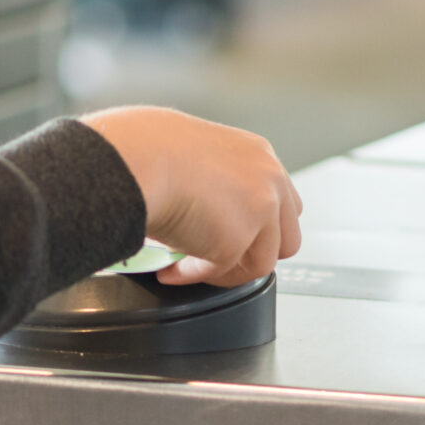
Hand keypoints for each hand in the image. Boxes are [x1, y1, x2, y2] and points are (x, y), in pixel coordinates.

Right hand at [81, 106, 303, 286]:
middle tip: (217, 256)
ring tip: (189, 264)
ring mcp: (260, 210)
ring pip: (263, 261)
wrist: (136, 159)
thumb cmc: (146, 149)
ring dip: (224, 269)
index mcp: (257, 153)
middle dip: (252, 252)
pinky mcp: (238, 240)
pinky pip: (223, 273)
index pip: (278, 199)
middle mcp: (268, 179)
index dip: (254, 224)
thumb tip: (201, 208)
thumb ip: (215, 179)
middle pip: (287, 235)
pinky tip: (171, 268)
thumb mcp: (195, 152)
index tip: (226, 234)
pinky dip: (195, 275)